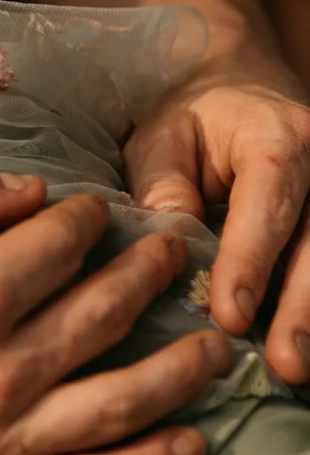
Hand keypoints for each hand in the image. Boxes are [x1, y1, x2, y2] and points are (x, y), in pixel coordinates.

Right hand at [0, 156, 232, 454]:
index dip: (89, 222)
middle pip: (105, 316)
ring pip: (121, 404)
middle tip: (173, 257)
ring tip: (209, 347)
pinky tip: (185, 442)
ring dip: (179, 371)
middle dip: (150, 276)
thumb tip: (31, 191)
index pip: (62, 247)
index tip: (96, 215)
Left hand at [124, 45, 309, 382]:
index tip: (232, 316)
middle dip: (303, 308)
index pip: (268, 205)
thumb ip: (164, 189)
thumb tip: (175, 248)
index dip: (252, 263)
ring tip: (299, 368)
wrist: (246, 86)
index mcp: (276, 138)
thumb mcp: (160, 140)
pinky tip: (308, 344)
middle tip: (285, 363)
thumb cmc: (194, 120)